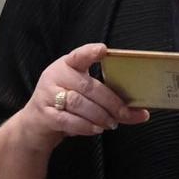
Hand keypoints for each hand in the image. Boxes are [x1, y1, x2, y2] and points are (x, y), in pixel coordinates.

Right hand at [18, 42, 147, 150]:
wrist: (35, 124)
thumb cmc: (66, 105)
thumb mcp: (83, 94)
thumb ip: (109, 99)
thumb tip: (142, 113)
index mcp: (67, 65)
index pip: (79, 55)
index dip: (90, 52)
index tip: (103, 50)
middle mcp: (55, 76)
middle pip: (87, 86)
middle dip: (109, 101)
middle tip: (123, 113)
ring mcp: (47, 94)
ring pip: (78, 103)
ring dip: (99, 115)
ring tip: (110, 123)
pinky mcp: (44, 114)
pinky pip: (67, 120)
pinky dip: (85, 126)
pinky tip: (96, 129)